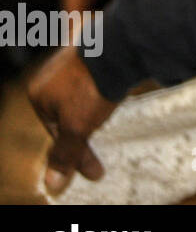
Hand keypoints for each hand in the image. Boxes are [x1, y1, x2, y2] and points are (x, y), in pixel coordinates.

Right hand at [27, 46, 118, 195]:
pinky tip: (117, 94)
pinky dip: (106, 89)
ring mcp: (71, 60)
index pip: (55, 132)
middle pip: (67, 113)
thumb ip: (66, 153)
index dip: (75, 153)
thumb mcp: (77, 127)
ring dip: (96, 110)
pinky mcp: (94, 52)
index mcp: (39, 92)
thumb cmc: (92, 87)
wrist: (120, 48)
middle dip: (85, 133)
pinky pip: (97, 77)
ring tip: (112, 121)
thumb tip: (52, 183)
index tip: (93, 170)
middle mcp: (50, 74)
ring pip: (82, 95)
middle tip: (105, 149)